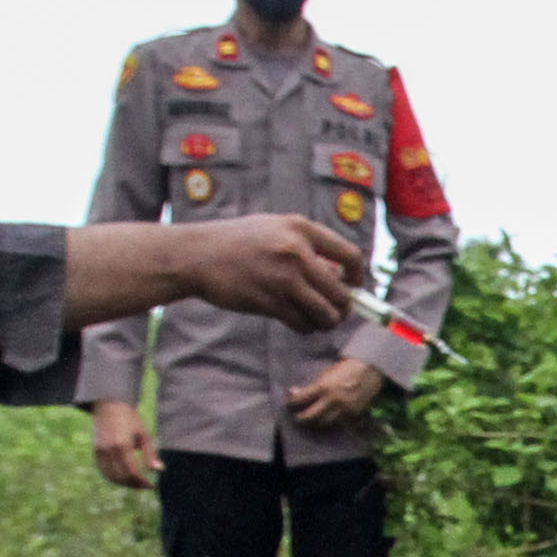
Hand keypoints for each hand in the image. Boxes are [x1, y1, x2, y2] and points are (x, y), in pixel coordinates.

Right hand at [88, 401, 158, 491]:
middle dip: (135, 485)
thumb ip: (150, 454)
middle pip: (122, 477)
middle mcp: (109, 450)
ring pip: (111, 477)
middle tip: (145, 486)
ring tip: (136, 484)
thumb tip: (159, 470)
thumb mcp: (144, 435)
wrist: (110, 406)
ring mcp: (100, 451)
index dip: (142, 482)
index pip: (132, 472)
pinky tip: (124, 478)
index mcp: (123, 445)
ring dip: (124, 484)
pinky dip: (114, 478)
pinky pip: (104, 471)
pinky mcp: (96, 451)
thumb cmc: (131, 419)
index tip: (151, 486)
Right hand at [177, 213, 357, 329]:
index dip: (359, 276)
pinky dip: (305, 327)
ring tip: (318, 319)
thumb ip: (307, 248)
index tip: (354, 286)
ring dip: (326, 322)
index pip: (351, 255)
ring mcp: (283, 278)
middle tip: (335, 312)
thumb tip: (339, 278)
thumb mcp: (274, 230)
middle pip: (341, 293)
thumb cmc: (237, 243)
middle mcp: (296, 253)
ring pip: (325, 314)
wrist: (197, 255)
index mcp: (301, 229)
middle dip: (343, 308)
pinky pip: (302, 323)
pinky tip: (298, 322)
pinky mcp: (269, 302)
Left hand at [285, 357, 389, 429]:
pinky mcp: (354, 413)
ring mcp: (343, 408)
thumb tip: (295, 391)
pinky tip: (330, 419)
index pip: (301, 399)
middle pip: (310, 416)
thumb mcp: (327, 373)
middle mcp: (332, 400)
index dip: (292, 402)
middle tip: (297, 418)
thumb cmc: (347, 367)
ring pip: (325, 422)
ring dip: (316, 422)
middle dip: (301, 418)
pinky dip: (333, 421)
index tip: (289, 403)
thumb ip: (313, 385)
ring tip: (313, 421)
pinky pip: (340, 422)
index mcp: (323, 386)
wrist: (371, 368)